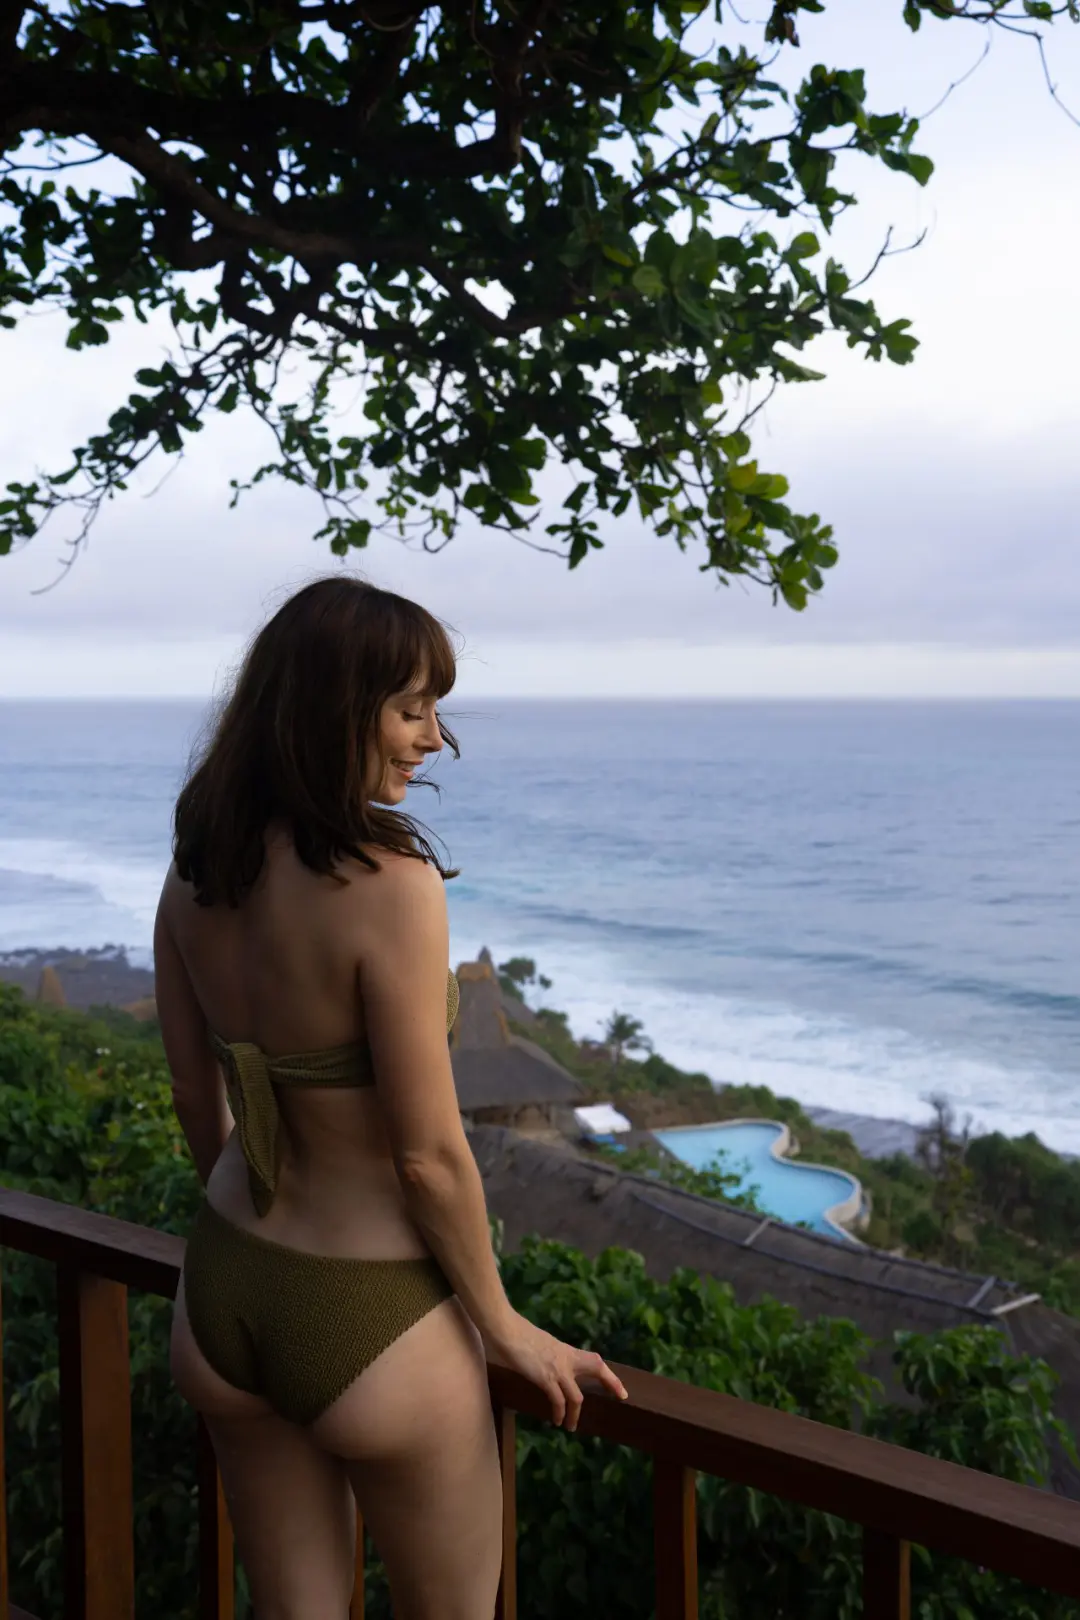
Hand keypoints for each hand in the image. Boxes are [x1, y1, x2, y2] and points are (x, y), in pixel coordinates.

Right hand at [484, 1312, 628, 1431]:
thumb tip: (553, 1365)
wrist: (507, 1330)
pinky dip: (559, 1413)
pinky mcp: (545, 1378)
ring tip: (571, 1427)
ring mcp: (558, 1369)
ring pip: (576, 1396)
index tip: (621, 1389)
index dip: (609, 1375)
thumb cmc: (518, 1335)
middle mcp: (567, 1359)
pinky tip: (556, 1421)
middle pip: (597, 1368)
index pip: (595, 1361)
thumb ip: (553, 1356)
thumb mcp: (543, 1345)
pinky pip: (558, 1401)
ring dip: (575, 1414)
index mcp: (567, 1351)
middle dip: (611, 1382)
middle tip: (621, 1397)